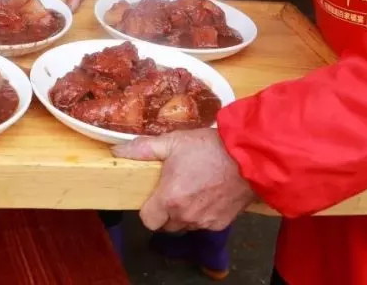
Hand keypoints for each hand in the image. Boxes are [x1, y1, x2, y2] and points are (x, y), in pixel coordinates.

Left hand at [114, 128, 254, 231]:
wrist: (249, 157)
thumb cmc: (209, 148)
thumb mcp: (174, 141)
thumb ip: (143, 149)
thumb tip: (117, 152)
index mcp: (169, 198)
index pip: (148, 220)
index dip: (148, 209)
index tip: (154, 195)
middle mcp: (185, 216)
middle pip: (166, 225)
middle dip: (166, 211)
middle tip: (174, 189)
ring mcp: (204, 222)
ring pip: (186, 225)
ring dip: (185, 213)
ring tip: (193, 189)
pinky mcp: (221, 223)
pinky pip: (204, 224)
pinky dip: (204, 213)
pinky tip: (210, 193)